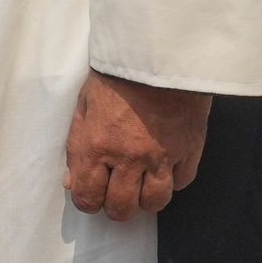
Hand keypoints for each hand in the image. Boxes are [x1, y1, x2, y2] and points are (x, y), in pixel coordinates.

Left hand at [63, 73, 213, 222]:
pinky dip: (173, 181)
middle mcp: (127, 158)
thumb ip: (77, 148)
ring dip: (146, 201)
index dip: (88, 204)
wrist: (160, 53)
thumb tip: (72, 182)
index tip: (92, 199)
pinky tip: (165, 170)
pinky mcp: (190, 149)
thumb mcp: (83, 107)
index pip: (88, 196)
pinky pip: (182, 182)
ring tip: (141, 190)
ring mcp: (161, 156)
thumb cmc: (115, 75)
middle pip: (122, 207)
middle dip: (116, 209)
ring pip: (155, 202)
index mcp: (95, 147)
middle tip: (117, 199)